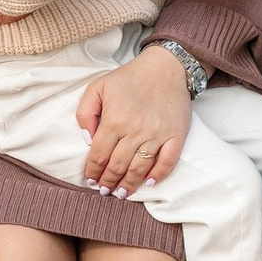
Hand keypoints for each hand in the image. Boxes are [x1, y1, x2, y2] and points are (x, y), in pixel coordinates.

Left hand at [76, 41, 191, 191]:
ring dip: (128, 185)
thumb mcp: (97, 87)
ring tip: (121, 194)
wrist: (165, 66)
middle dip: (108, 182)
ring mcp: (157, 134)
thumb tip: (88, 140)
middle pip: (118, 166)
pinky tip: (148, 183)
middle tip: (104, 192)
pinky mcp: (176, 135)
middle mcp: (135, 130)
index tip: (90, 181)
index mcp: (114, 120)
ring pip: (139, 169)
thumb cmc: (129, 77)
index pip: (99, 155)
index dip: (93, 172)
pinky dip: (158, 175)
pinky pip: (167, 162)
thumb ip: (85, 113)